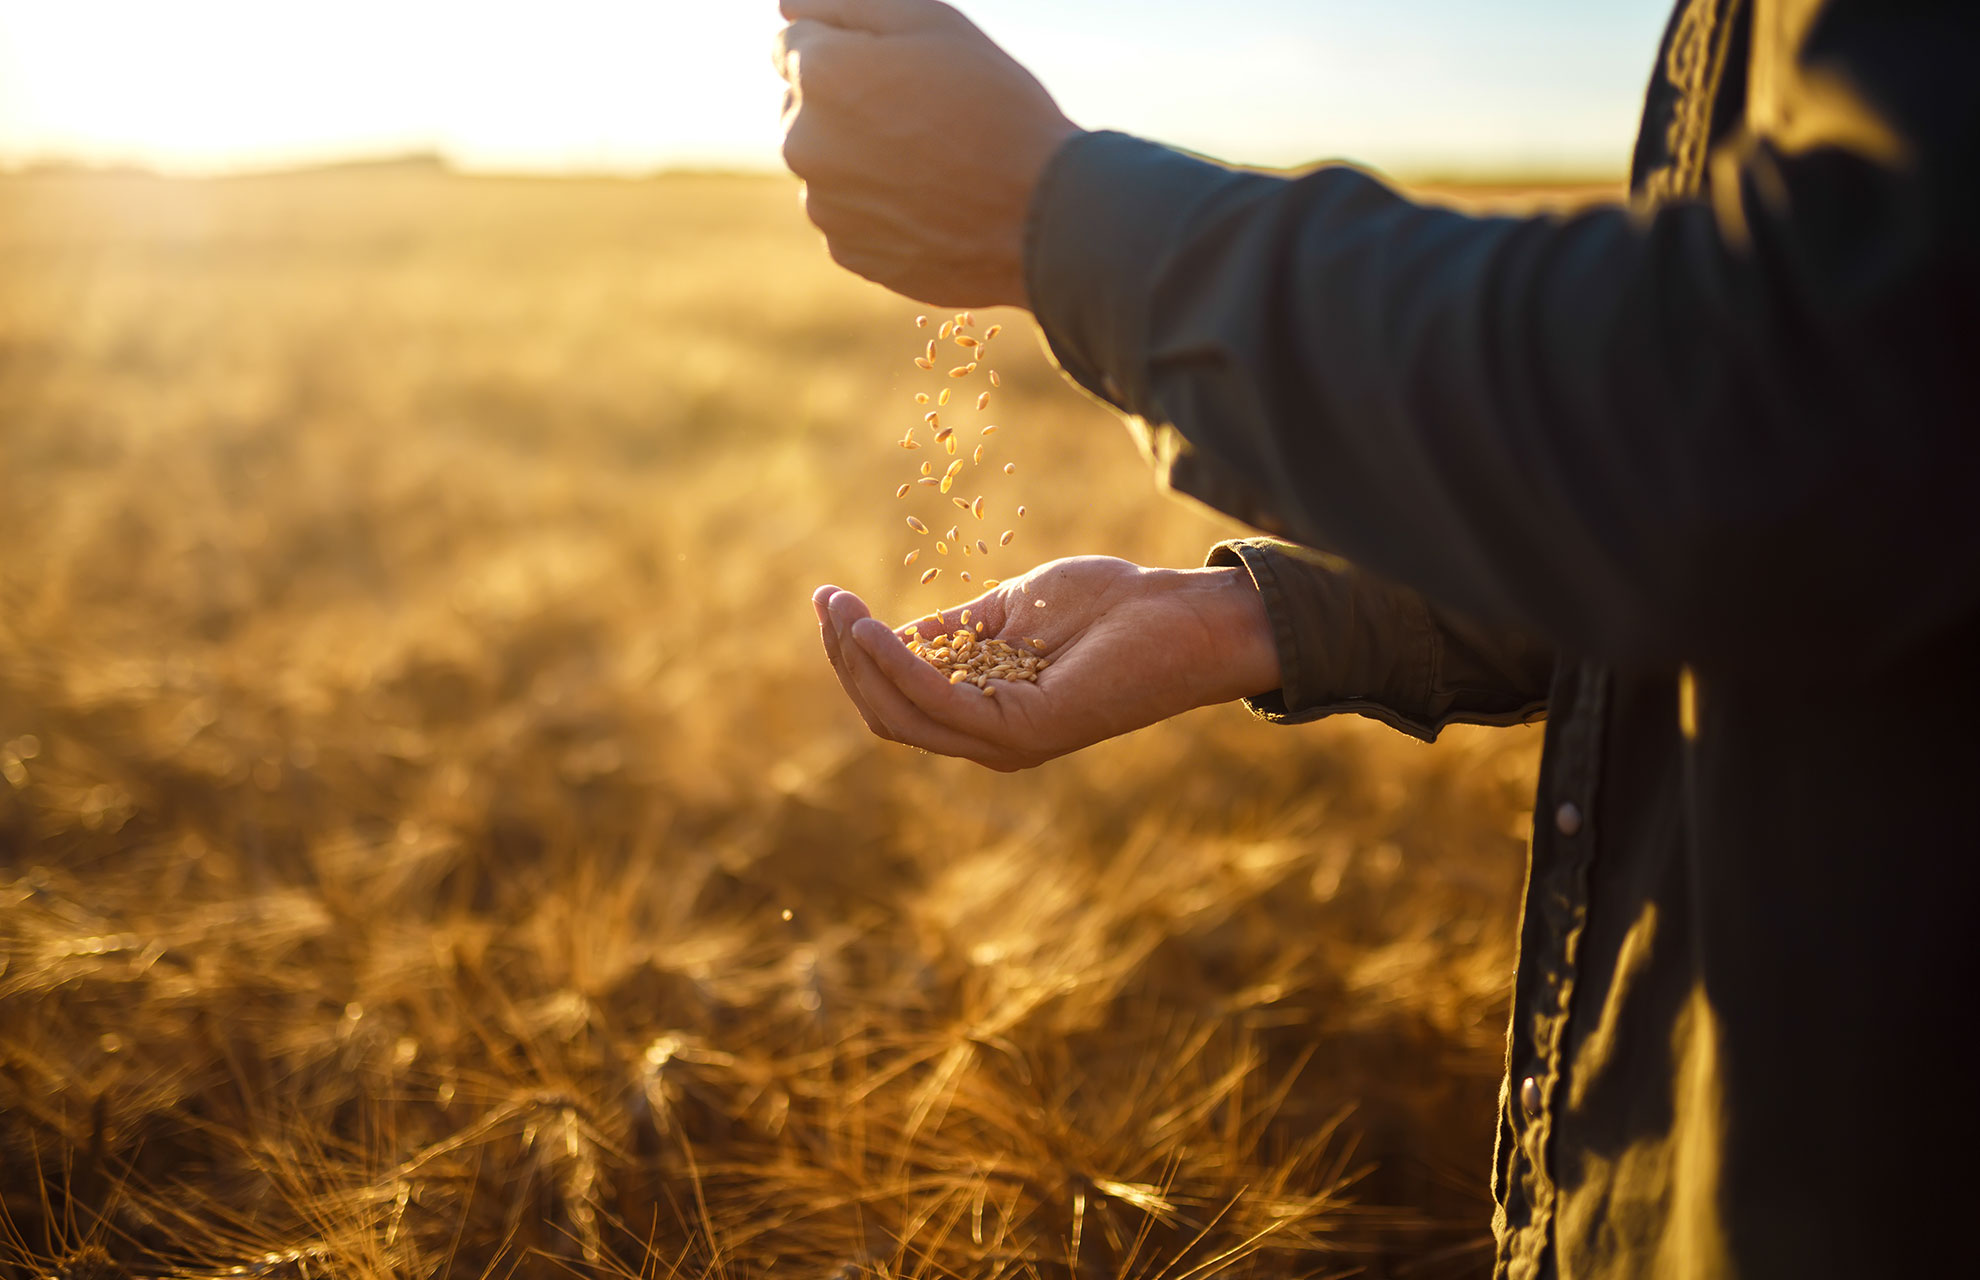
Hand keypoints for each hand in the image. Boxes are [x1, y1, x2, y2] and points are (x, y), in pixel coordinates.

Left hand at [773, 0, 1081, 307]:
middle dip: (844, 104)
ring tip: (931, 165)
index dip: (846, 48)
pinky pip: (848, 215)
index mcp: (819, 75)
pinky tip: (929, 204)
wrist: (1039, 220)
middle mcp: (803, 143)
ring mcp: (823, 205)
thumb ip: (846, 5)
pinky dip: (877, 207)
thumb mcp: (932, 22)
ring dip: (859, 158)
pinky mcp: (848, 252)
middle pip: (803, 107)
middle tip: (921, 116)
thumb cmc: (996, 108)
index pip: (791, 45)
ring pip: (826, 165)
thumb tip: (787, 10)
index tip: (895, 68)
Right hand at [810, 557, 1281, 770]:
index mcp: (984, 713)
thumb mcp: (1009, 612)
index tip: (828, 600)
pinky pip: (939, 701)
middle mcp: (989, 739)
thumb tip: (889, 632)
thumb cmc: (1108, 607)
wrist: (1180, 615)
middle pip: (886, 713)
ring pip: (902, 714)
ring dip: (860, 661)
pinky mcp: (1024, 731)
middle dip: (844, 659)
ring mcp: (1006, 741)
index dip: (854, 653)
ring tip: (840, 610)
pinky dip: (898, 665)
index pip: (895, 700)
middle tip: (826, 602)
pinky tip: (875, 627)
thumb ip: (954, 630)